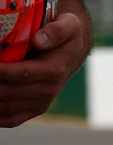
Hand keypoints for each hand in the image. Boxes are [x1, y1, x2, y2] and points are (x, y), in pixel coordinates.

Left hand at [0, 0, 90, 128]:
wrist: (72, 53)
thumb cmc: (66, 36)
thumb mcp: (69, 25)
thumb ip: (57, 31)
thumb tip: (38, 40)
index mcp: (54, 70)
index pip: (21, 74)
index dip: (0, 71)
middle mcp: (48, 89)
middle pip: (9, 92)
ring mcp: (41, 101)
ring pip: (6, 106)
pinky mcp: (35, 109)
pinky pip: (12, 119)